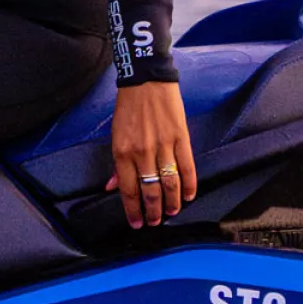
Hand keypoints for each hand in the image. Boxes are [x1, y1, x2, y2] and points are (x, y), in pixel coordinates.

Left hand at [105, 81, 195, 228]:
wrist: (146, 80)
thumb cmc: (128, 107)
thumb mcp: (115, 134)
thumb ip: (117, 163)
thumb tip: (113, 186)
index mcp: (123, 152)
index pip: (129, 190)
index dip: (133, 210)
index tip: (136, 223)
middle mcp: (142, 153)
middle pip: (150, 191)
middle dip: (153, 212)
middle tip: (155, 222)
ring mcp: (163, 146)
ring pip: (170, 184)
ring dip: (172, 203)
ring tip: (172, 213)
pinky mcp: (180, 138)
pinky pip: (187, 168)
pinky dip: (189, 185)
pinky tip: (188, 196)